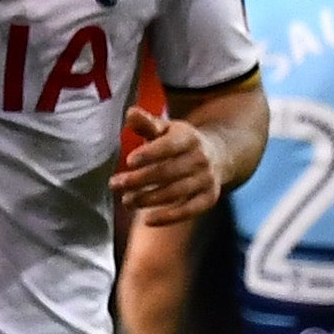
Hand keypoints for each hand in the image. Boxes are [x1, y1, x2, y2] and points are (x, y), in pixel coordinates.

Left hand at [112, 106, 220, 221]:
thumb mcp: (165, 129)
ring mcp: (206, 180)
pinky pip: (189, 210)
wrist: (218, 155)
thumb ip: (146, 123)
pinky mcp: (208, 198)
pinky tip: (147, 220)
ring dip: (148, 199)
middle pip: (168, 172)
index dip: (150, 153)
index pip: (169, 146)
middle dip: (139, 180)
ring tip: (126, 201)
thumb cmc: (180, 143)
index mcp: (189, 138)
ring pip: (175, 192)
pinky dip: (169, 217)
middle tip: (115, 184)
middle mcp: (201, 159)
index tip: (129, 161)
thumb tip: (130, 113)